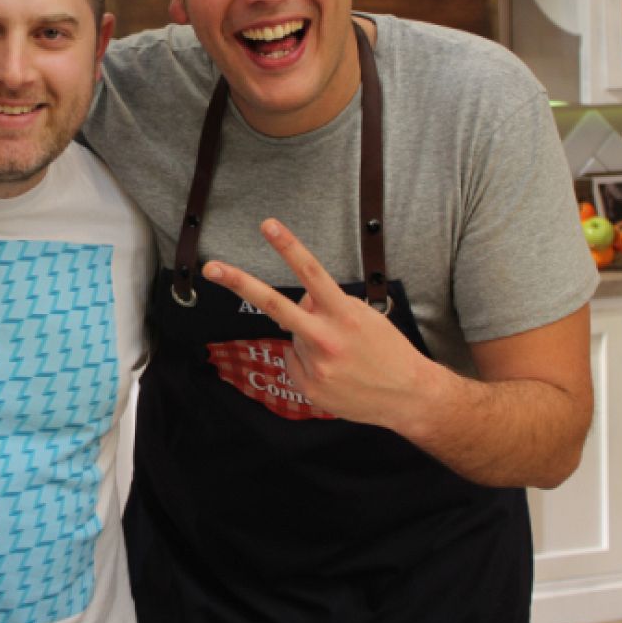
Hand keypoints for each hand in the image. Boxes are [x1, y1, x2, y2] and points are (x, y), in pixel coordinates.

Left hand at [202, 218, 439, 430]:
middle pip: (275, 304)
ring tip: (342, 356)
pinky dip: (309, 362)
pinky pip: (295, 362)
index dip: (290, 247)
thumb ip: (329, 305)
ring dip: (310, 339)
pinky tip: (335, 371)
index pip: (312, 273)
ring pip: (294, 336)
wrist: (409, 397)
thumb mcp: (365, 317)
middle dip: (240, 283)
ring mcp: (315, 366)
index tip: (268, 225)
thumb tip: (300, 302)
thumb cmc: (388, 351)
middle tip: (212, 267)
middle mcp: (326, 339)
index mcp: (344, 315)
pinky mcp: (309, 388)